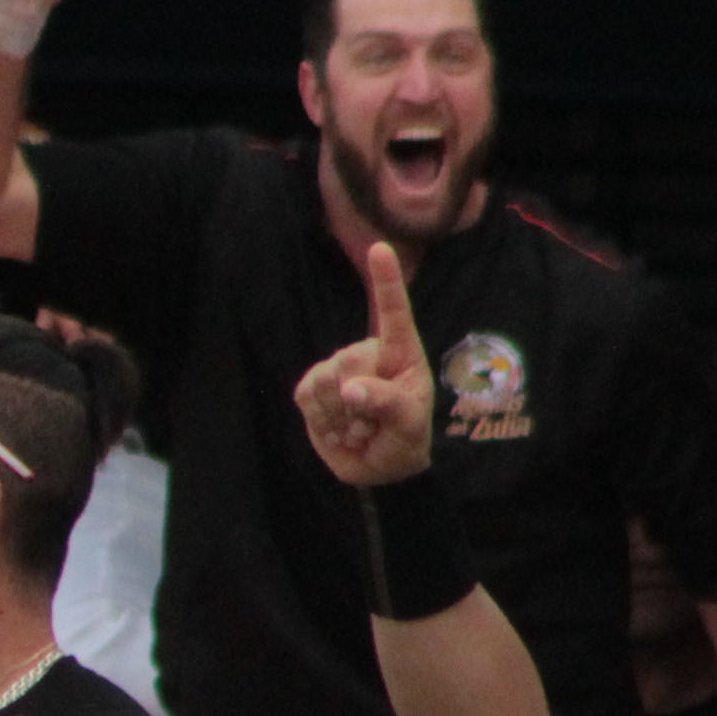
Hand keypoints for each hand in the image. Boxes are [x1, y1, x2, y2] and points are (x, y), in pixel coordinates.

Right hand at [294, 240, 438, 489]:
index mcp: (401, 352)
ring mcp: (336, 369)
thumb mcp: (409, 425)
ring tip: (359, 429)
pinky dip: (323, 422)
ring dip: (342, 417)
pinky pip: (307, 397)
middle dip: (360, 402)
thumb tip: (348, 388)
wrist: (378, 468)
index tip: (380, 248)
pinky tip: (339, 431)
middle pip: (350, 362)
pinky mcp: (311, 389)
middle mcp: (367, 353)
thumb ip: (385, 403)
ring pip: (326, 381)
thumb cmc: (405, 437)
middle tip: (375, 425)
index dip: (386, 280)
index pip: (393, 312)